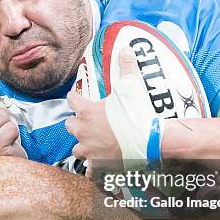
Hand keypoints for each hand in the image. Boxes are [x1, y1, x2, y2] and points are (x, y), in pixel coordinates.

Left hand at [66, 47, 152, 167]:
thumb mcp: (131, 88)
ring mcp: (88, 150)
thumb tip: (126, 49)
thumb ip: (126, 67)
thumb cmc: (137, 115)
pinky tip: (99, 164)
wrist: (149, 143)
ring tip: (93, 144)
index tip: (77, 97)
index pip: (71, 100)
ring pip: (77, 148)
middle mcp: (82, 131)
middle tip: (89, 122)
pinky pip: (88, 169)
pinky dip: (93, 167)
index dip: (75, 97)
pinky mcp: (96, 166)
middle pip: (70, 125)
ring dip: (83, 145)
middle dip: (77, 123)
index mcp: (86, 112)